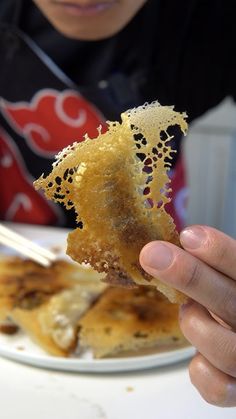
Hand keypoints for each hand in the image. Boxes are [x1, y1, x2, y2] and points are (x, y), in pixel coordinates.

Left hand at [139, 225, 235, 406]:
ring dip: (195, 325)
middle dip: (191, 277)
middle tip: (154, 255)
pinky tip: (199, 356)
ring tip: (189, 311)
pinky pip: (218, 387)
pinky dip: (200, 370)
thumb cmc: (232, 305)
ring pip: (226, 350)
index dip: (220, 253)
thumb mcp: (224, 281)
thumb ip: (207, 268)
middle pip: (231, 302)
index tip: (189, 236)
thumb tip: (160, 249)